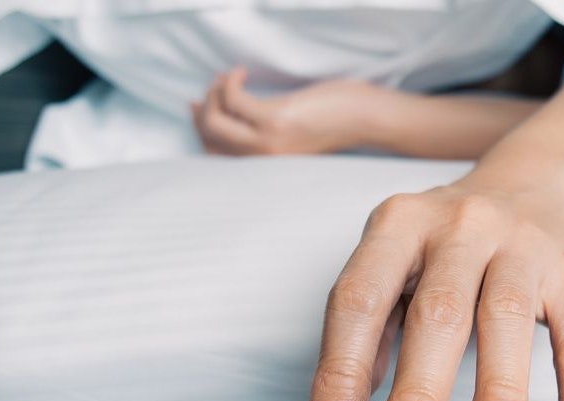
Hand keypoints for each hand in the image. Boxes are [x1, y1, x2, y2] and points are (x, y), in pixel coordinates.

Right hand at [190, 68, 388, 155]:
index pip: (215, 154)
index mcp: (267, 164)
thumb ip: (270, 129)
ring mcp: (267, 143)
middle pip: (207, 136)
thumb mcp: (296, 130)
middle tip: (215, 86)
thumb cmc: (335, 120)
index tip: (198, 104)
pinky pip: (233, 100)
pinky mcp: (275, 121)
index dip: (200, 127)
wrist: (365, 119)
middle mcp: (264, 159)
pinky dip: (229, 82)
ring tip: (229, 78)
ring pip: (214, 120)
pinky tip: (240, 73)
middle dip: (202, 108)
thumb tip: (240, 110)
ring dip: (214, 92)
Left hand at [309, 184, 563, 400]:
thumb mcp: (399, 257)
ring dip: (499, 397)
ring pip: (508, 322)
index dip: (342, 370)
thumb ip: (375, 325)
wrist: (540, 179)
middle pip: (438, 313)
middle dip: (419, 396)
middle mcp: (461, 227)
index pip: (360, 300)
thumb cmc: (456, 237)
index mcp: (401, 224)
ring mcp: (523, 248)